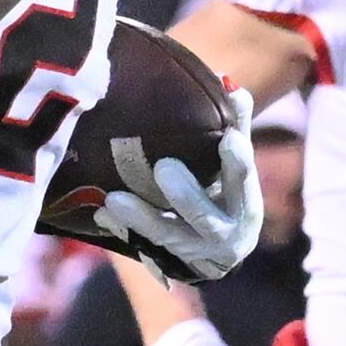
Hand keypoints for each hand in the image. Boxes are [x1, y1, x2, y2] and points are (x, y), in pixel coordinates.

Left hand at [93, 105, 260, 280]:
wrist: (218, 251)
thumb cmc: (226, 194)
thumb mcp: (234, 167)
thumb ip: (235, 126)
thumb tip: (229, 83)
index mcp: (245, 206)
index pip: (244, 182)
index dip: (237, 164)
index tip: (228, 140)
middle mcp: (225, 235)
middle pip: (204, 217)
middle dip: (185, 196)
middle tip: (163, 167)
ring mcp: (195, 254)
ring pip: (168, 238)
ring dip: (142, 219)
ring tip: (114, 200)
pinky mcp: (168, 262)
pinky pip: (143, 248)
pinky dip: (122, 230)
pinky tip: (101, 214)